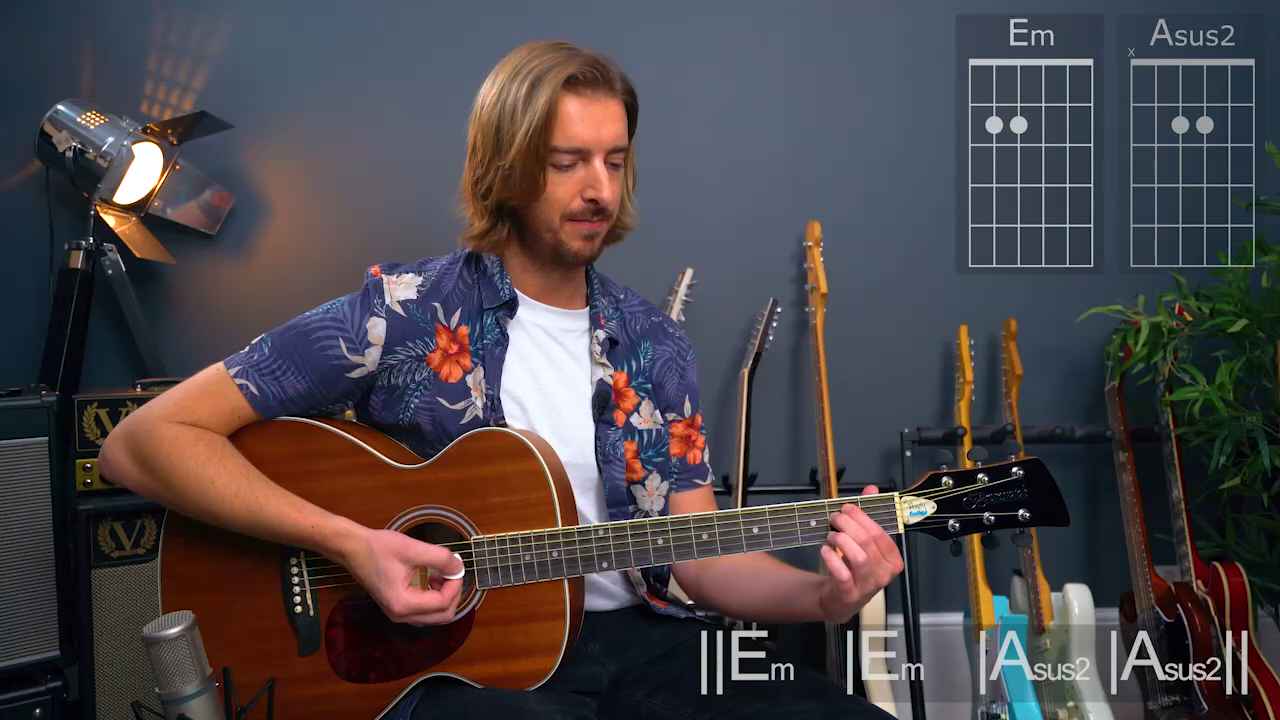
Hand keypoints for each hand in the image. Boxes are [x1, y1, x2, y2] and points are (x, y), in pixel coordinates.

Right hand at [341, 527, 464, 625]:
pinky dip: (435, 597)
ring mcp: (398, 614)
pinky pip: (425, 611)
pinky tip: (433, 579)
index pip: (442, 604)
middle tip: (453, 572)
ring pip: (435, 616)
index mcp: (402, 604)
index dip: (455, 585)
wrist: (353, 549)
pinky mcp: (398, 608)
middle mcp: (400, 615)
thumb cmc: (377, 548)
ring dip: (445, 596)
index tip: (456, 566)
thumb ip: (440, 559)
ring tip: (442, 573)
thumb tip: (459, 567)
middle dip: (453, 594)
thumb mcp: (412, 548)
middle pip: (442, 616)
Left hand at [817, 485, 903, 623]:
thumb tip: (871, 489)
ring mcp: (868, 586)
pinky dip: (832, 558)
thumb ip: (869, 516)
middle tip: (835, 517)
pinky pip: (842, 574)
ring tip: (831, 534)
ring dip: (841, 539)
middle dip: (849, 524)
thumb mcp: (864, 543)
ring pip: (859, 556)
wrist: (838, 599)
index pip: (881, 533)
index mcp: (892, 560)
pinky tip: (825, 550)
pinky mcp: (849, 594)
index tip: (848, 507)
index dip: (863, 517)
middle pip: (868, 542)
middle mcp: (884, 574)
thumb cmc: (853, 569)